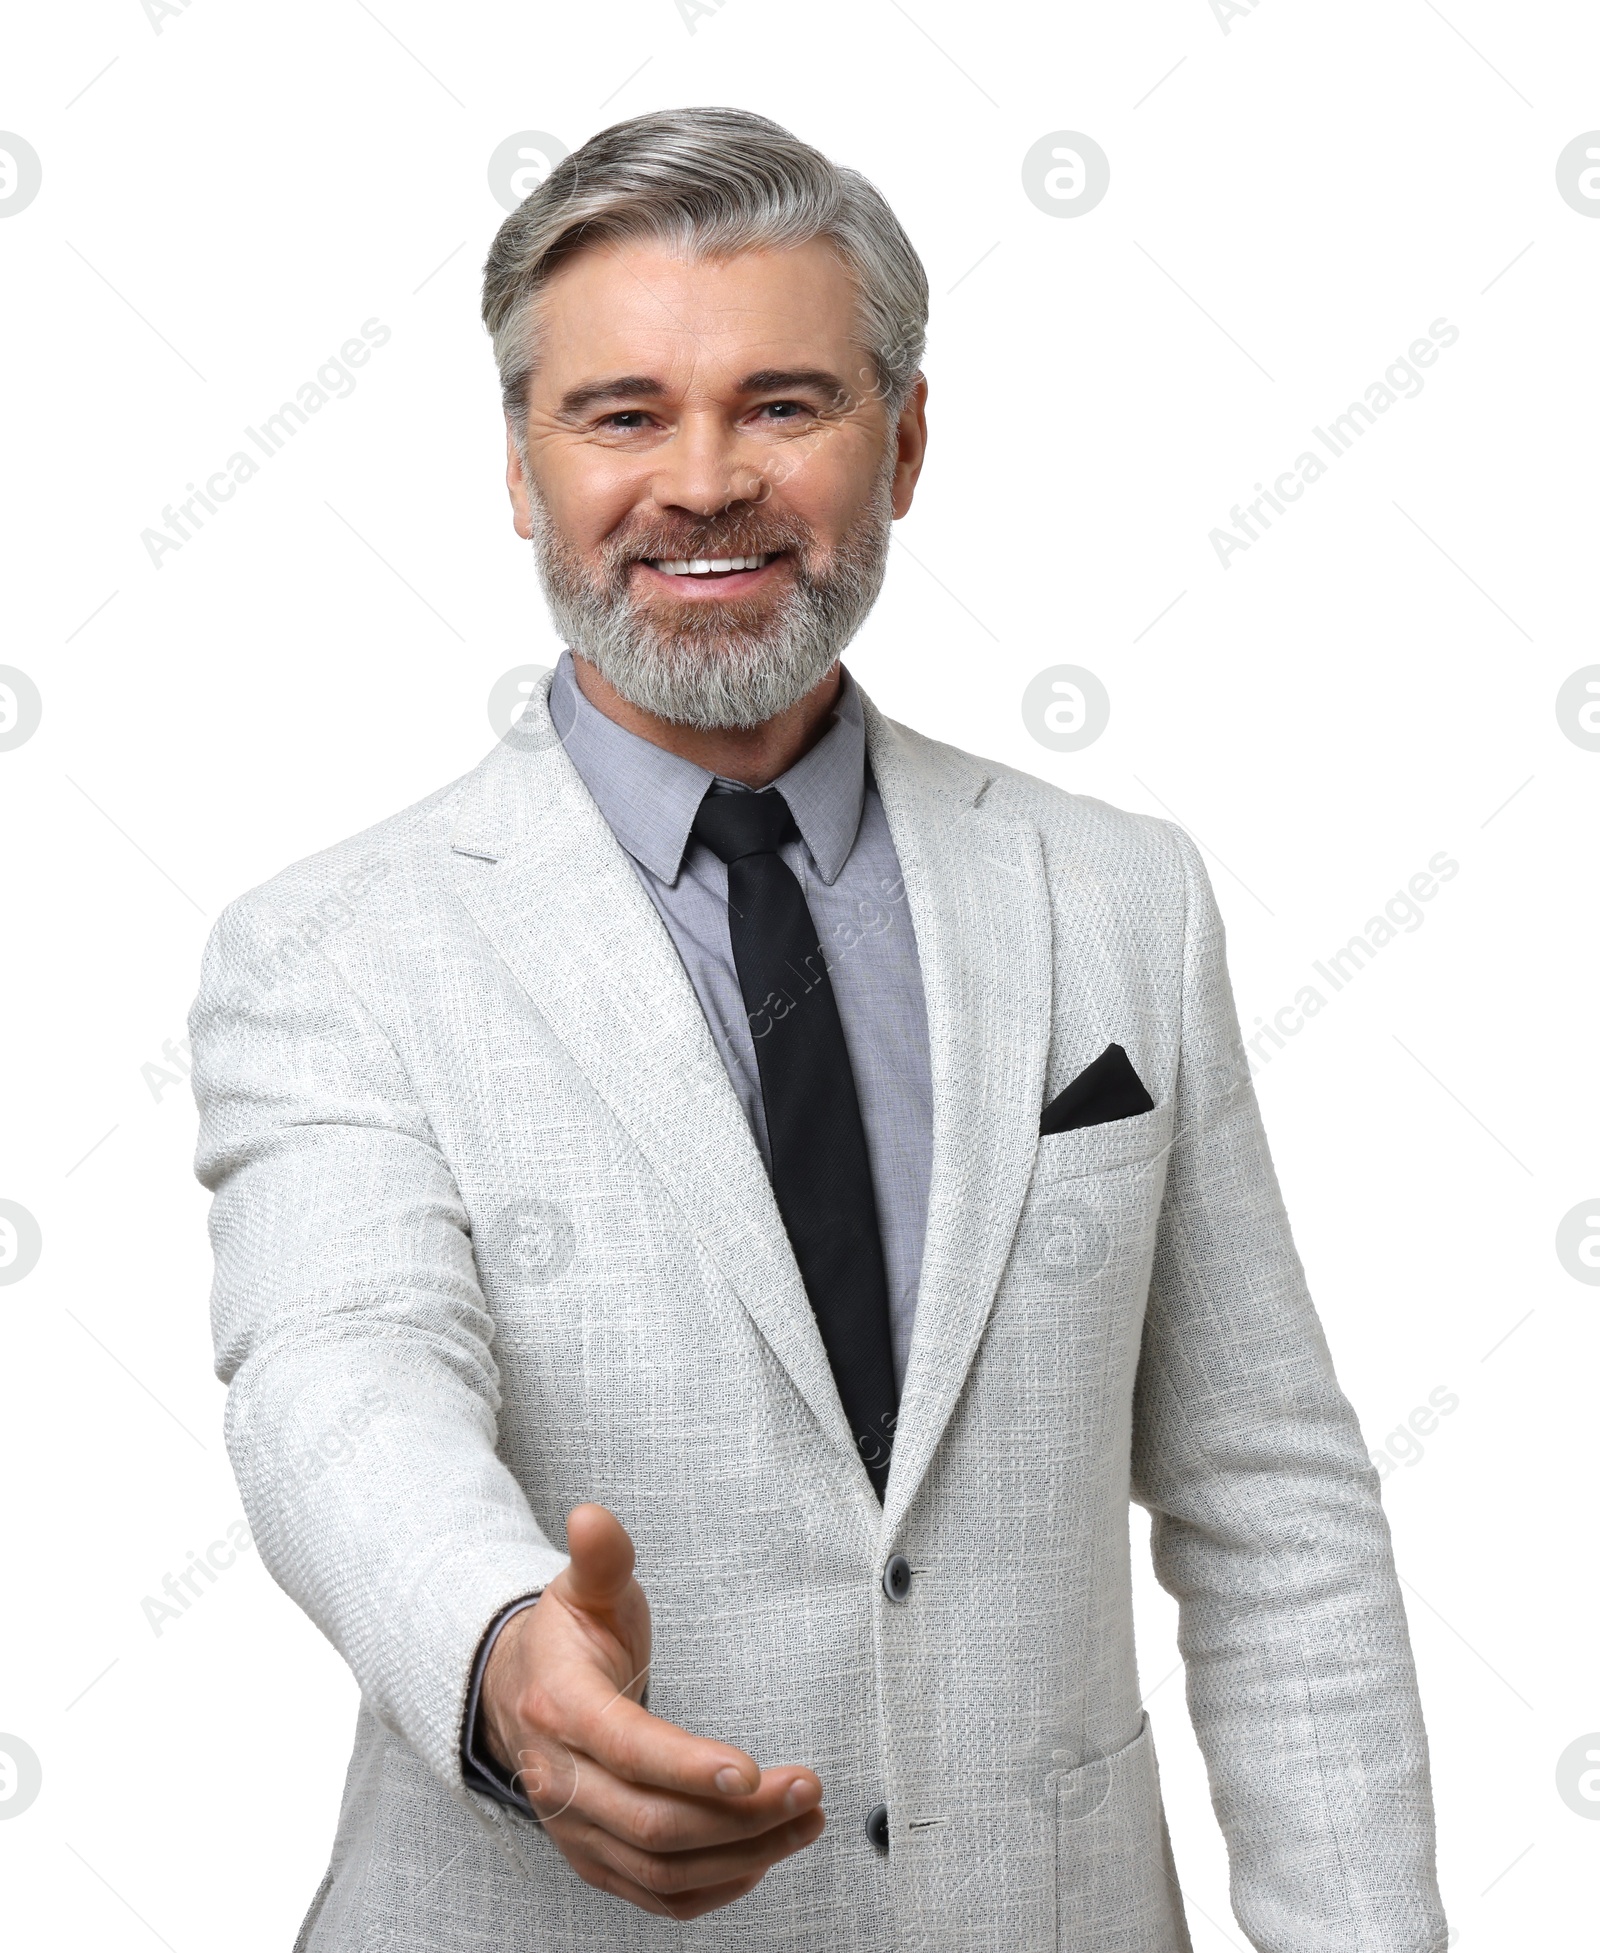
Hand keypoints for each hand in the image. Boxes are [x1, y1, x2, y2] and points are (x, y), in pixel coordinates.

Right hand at [479, 1503, 824, 1917]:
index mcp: (561, 1708)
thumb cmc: (566, 1641)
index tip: (751, 1771)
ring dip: (742, 1855)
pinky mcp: (593, 1858)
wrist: (518, 1695)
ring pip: (660, 1867)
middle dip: (740, 1817)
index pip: (626, 1748)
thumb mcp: (583, 1590)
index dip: (689, 1767)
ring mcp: (575, 1829)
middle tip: (807, 1790)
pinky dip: (711, 1891)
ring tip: (805, 1822)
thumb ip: (601, 1559)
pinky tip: (761, 1862)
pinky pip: (653, 1895)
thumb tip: (593, 1519)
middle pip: (653, 1822)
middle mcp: (561, 1780)